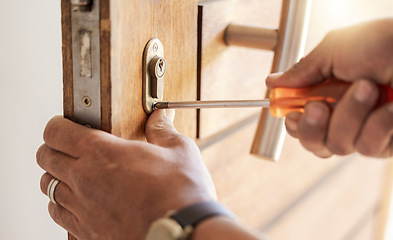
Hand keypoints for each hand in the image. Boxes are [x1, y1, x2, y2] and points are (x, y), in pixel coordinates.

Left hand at [36, 110, 215, 238]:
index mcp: (103, 152)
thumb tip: (160, 117)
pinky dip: (61, 205)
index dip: (58, 125)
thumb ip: (162, 131)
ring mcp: (83, 208)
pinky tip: (77, 202)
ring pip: (47, 186)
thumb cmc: (182, 193)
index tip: (65, 124)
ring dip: (56, 176)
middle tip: (68, 147)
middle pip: (45, 157)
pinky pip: (58, 214)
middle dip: (53, 148)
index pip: (56, 132)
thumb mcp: (179, 151)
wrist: (182, 233)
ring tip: (71, 174)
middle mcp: (85, 179)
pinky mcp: (87, 232)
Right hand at [266, 19, 392, 157]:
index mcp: (329, 93)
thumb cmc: (387, 43)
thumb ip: (302, 71)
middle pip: (314, 144)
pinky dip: (376, 125)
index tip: (292, 115)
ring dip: (349, 116)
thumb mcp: (334, 50)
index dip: (294, 124)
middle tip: (320, 107)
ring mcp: (366, 130)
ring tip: (368, 88)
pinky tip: (389, 108)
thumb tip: (273, 81)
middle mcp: (345, 114)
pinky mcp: (387, 142)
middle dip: (312, 128)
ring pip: (338, 146)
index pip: (302, 121)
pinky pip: (367, 147)